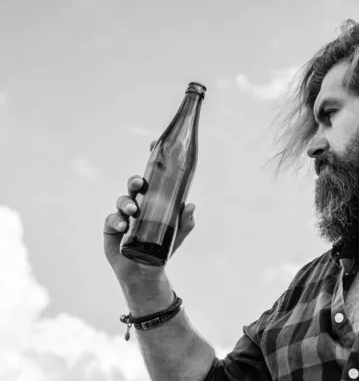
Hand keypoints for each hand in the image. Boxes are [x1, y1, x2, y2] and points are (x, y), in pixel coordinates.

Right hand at [103, 140, 195, 283]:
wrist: (146, 271)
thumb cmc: (163, 248)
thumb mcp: (178, 235)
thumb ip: (185, 222)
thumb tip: (190, 205)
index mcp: (154, 200)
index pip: (152, 177)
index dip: (152, 160)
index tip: (152, 144)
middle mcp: (138, 203)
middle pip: (134, 186)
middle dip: (135, 181)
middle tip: (139, 184)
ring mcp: (124, 214)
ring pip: (123, 201)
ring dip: (127, 203)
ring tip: (133, 211)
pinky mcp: (112, 228)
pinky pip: (112, 220)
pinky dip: (117, 220)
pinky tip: (123, 225)